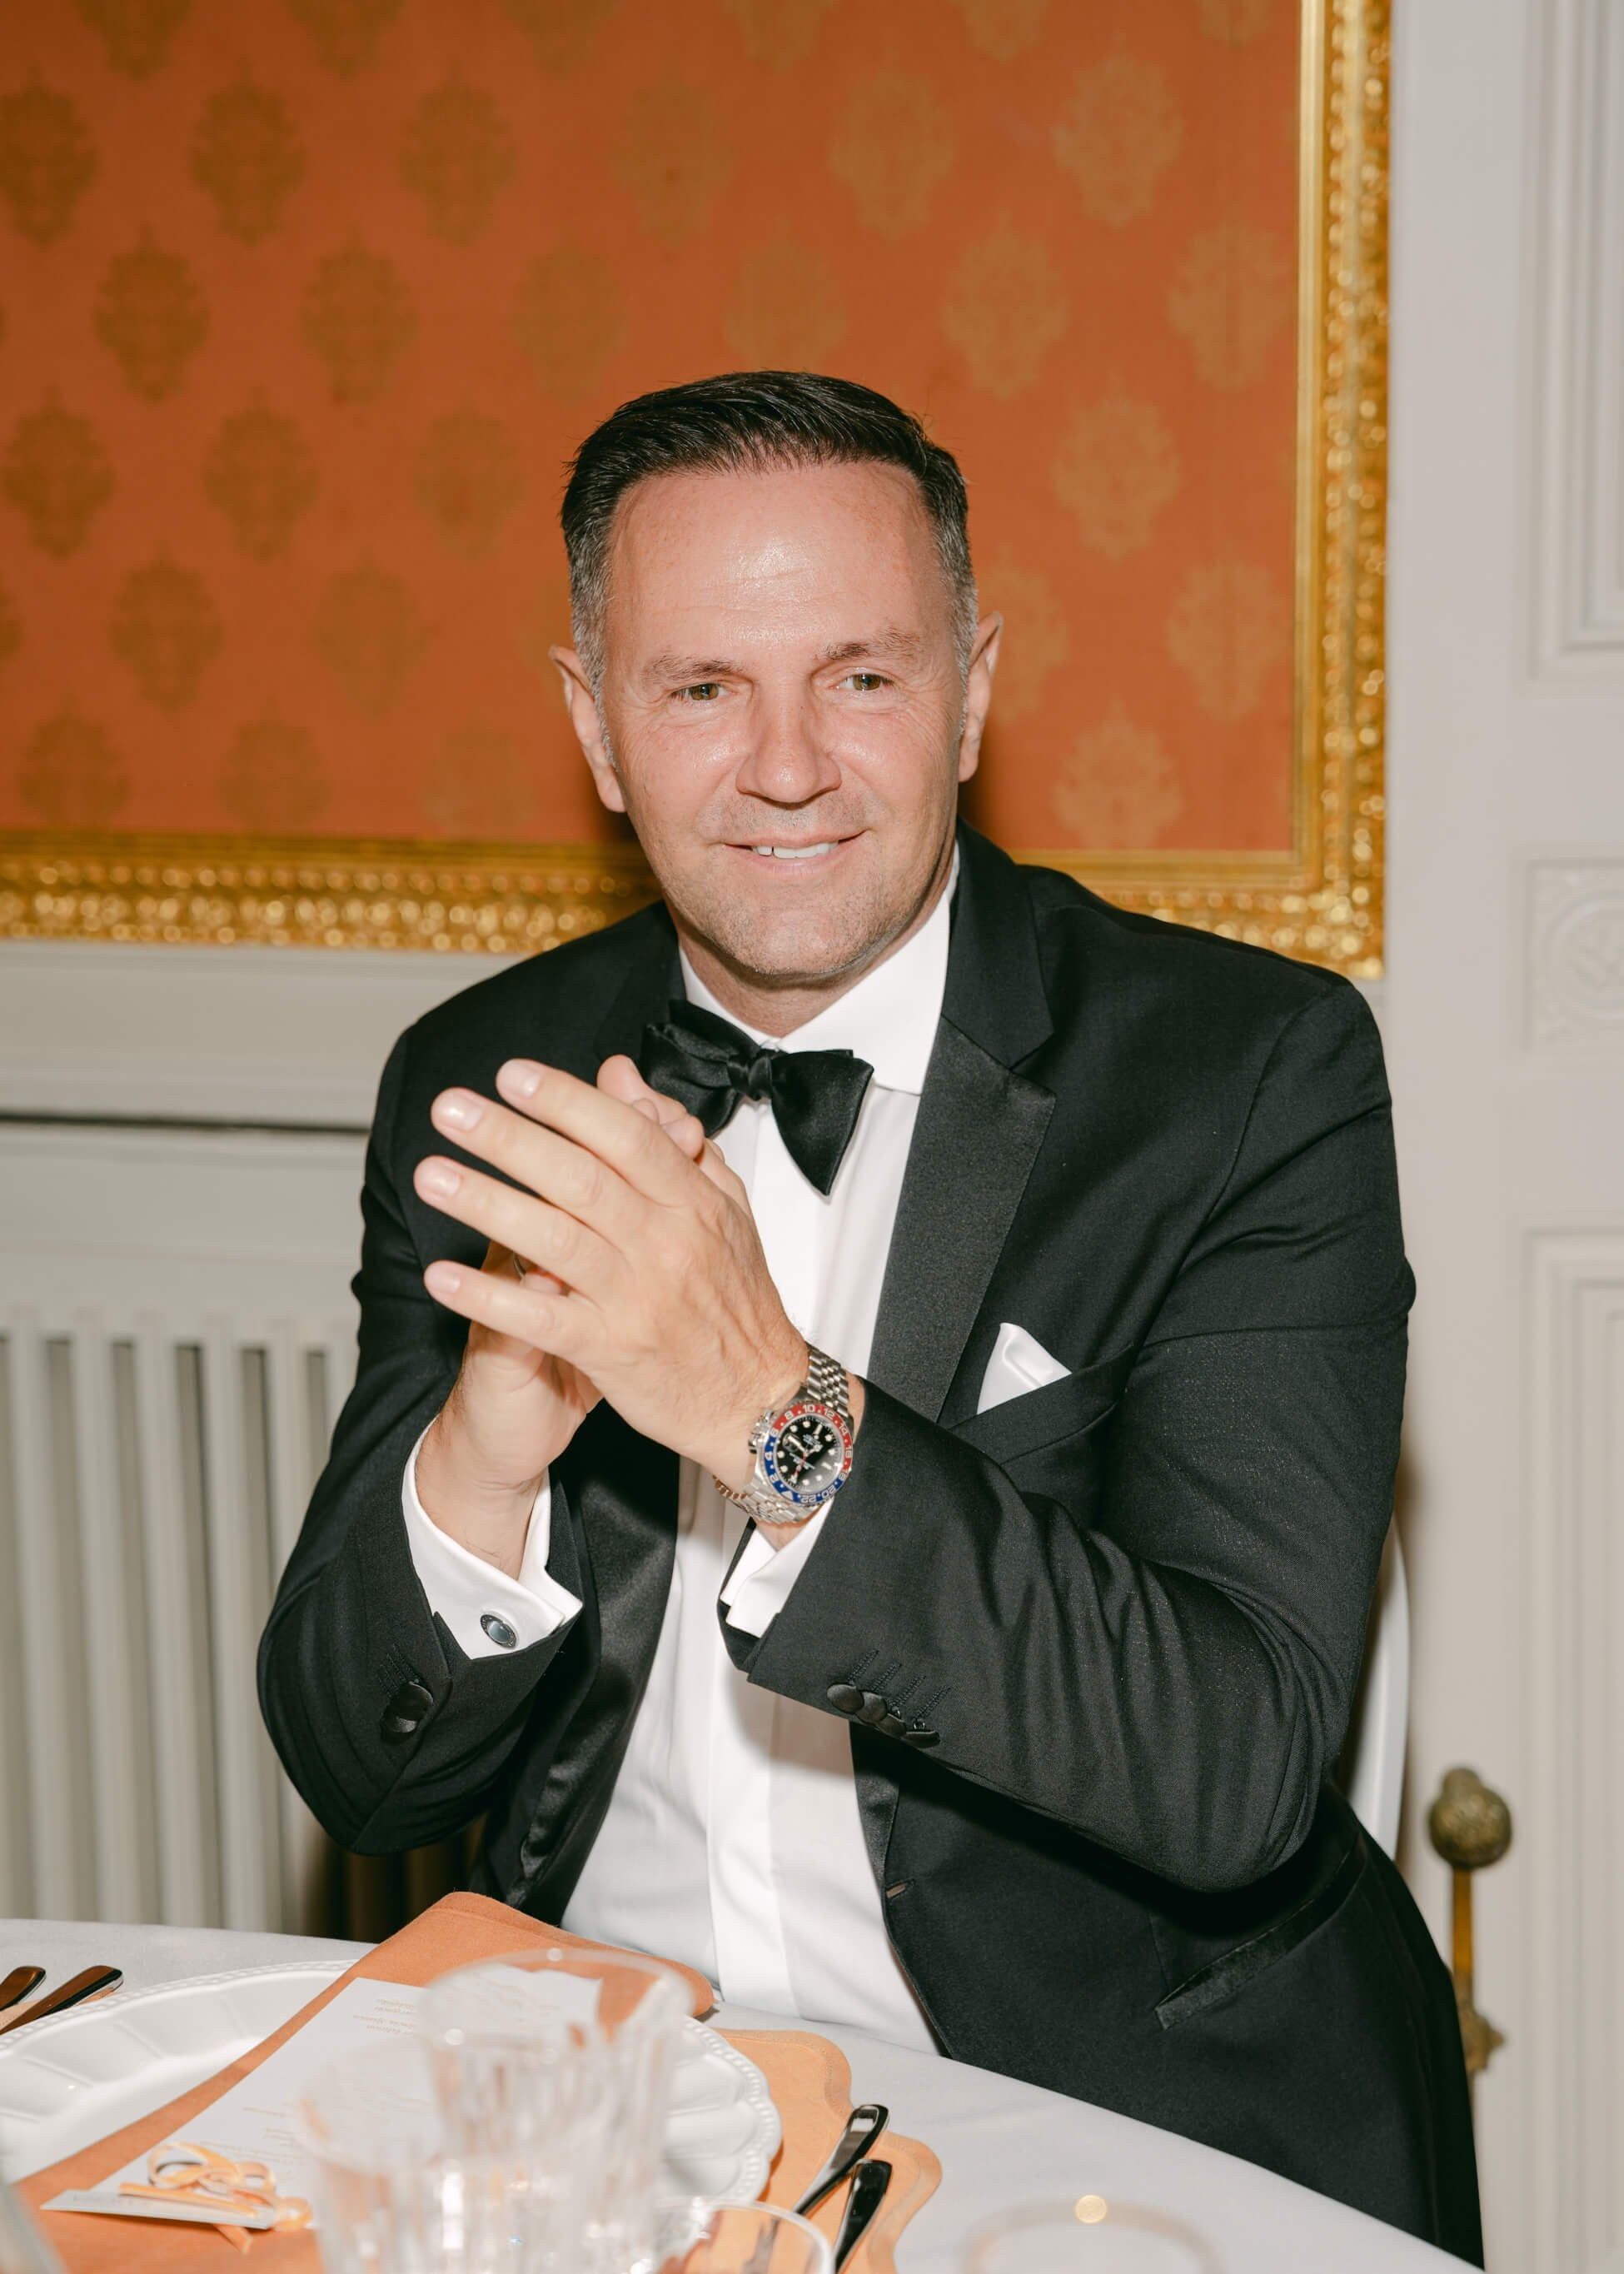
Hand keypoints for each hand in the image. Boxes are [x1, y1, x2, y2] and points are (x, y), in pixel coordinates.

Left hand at [413, 1059, 708, 1575]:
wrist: (760, 1400)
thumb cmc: (736, 1299)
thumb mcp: (721, 1207)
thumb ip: (666, 1138)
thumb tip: (618, 1076)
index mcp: (692, 1201)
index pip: (625, 1134)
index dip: (566, 1101)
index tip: (512, 1075)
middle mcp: (664, 1242)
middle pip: (578, 1177)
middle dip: (509, 1138)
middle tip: (451, 1109)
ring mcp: (636, 1296)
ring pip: (555, 1239)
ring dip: (487, 1205)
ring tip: (432, 1178)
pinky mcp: (611, 1349)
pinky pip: (542, 1320)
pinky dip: (491, 1298)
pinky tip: (443, 1278)